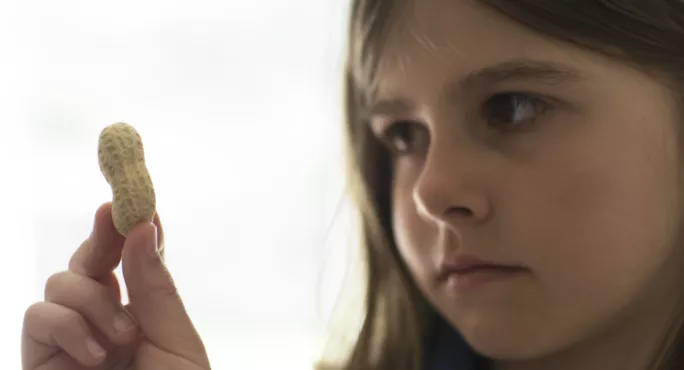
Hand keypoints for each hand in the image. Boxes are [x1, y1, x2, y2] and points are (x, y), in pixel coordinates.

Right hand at [22, 203, 210, 369]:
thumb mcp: (175, 341)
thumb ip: (156, 290)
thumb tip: (143, 227)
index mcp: (140, 317)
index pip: (130, 263)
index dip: (131, 232)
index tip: (138, 204)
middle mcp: (101, 323)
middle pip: (90, 263)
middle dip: (103, 238)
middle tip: (111, 214)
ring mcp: (70, 340)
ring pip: (62, 283)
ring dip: (95, 302)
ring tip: (124, 339)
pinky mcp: (41, 357)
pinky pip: (38, 315)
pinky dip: (68, 327)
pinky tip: (95, 358)